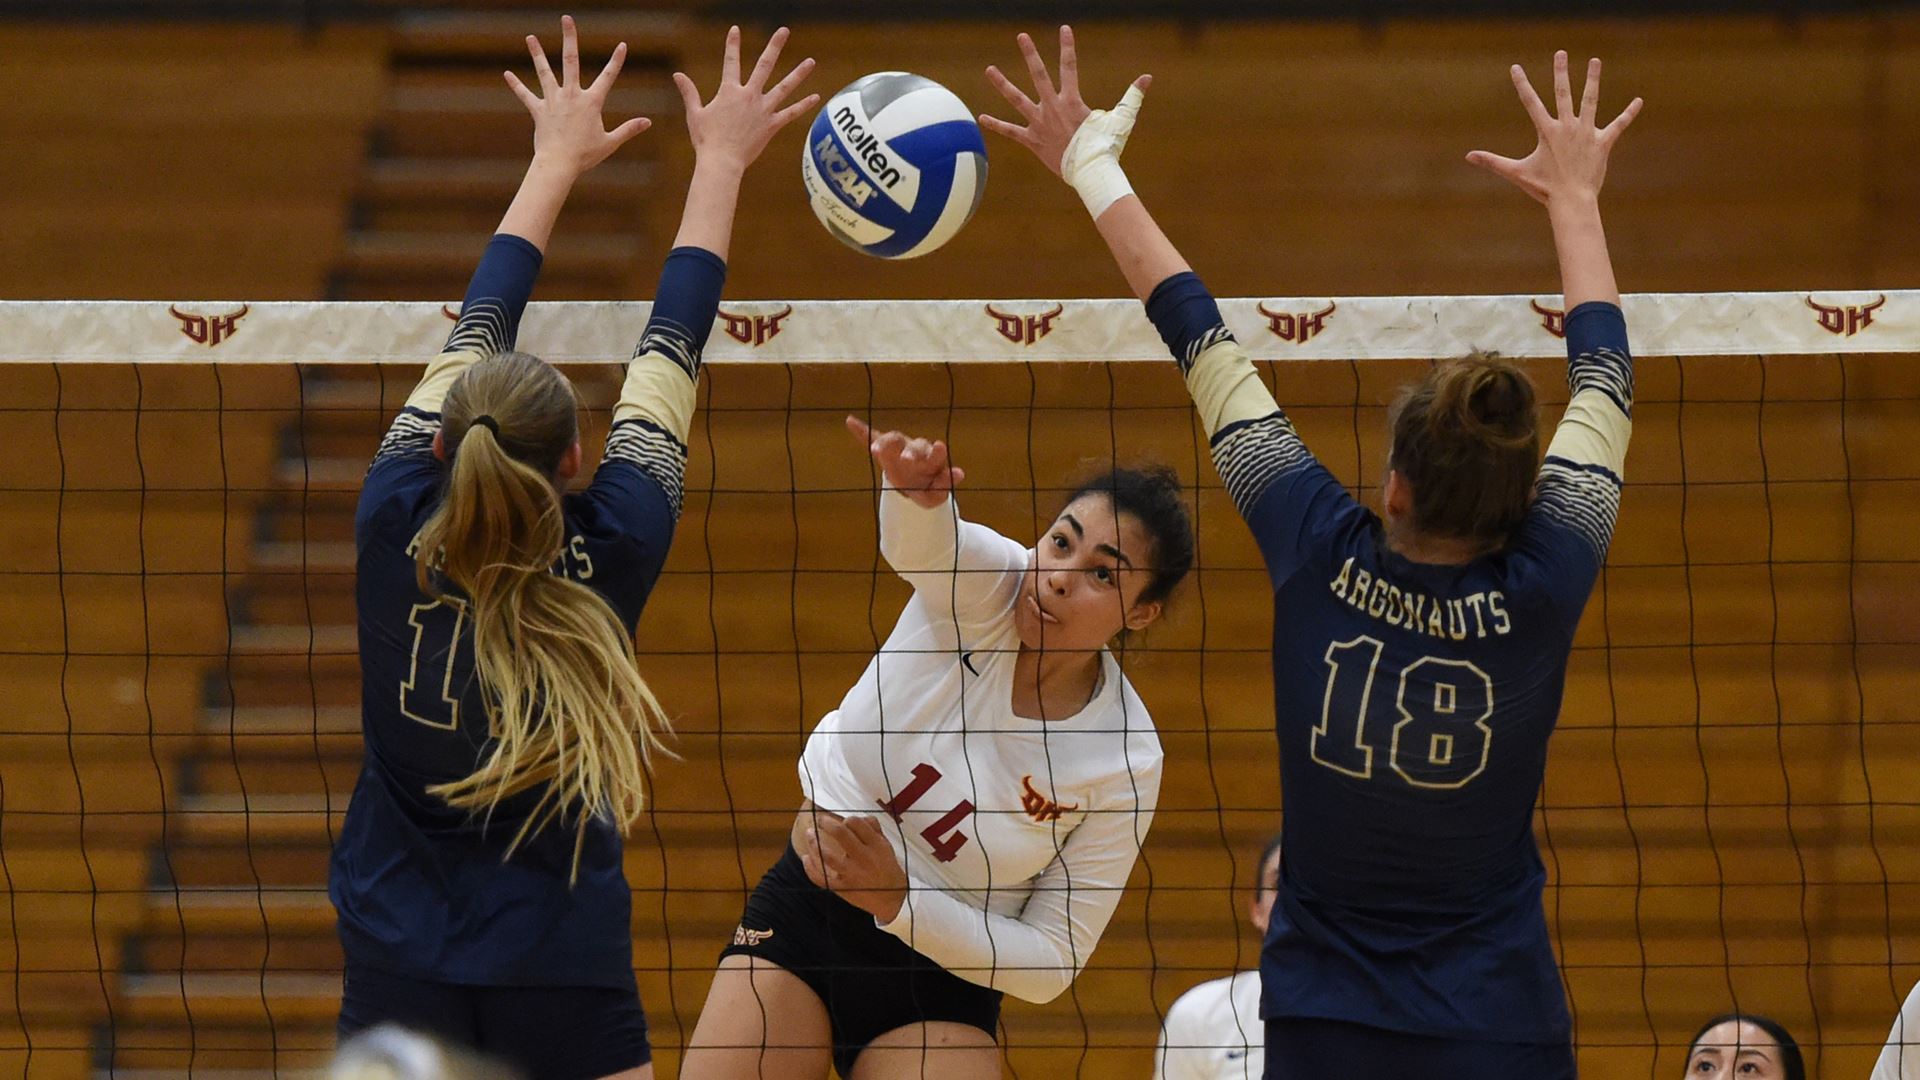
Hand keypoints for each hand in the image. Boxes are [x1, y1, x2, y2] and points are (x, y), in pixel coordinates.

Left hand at [506, 16, 650, 177]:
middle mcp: (572, 95)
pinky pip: (525, 95)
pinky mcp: (539, 110)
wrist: (559, 164)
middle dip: (570, 38)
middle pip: (571, 61)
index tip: (622, 45)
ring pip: (544, 72)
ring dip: (537, 54)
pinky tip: (507, 73)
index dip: (616, 61)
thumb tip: (648, 122)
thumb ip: (629, 129)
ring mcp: (553, 101)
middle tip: (567, 19)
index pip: (608, 77)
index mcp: (591, 102)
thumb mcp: (611, 142)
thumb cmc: (585, 155)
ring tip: (530, 37)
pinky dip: (516, 85)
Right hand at [674, 26, 817, 175]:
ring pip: (784, 87)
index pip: (731, 62)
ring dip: (798, 74)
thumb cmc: (706, 140)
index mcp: (729, 92)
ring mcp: (763, 110)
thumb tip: (677, 75)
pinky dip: (803, 105)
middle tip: (784, 31)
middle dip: (774, 46)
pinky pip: (791, 113)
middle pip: (764, 66)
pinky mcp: (772, 125)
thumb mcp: (695, 114)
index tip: (735, 29)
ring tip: (811, 61)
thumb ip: (689, 92)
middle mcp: (749, 96)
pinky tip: (816, 97)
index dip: (732, 44)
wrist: (721, 162)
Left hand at [798, 811, 907, 923]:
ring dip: (814, 842)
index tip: (842, 821)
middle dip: (826, 823)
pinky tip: (806, 857)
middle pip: (840, 834)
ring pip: (826, 855)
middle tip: (821, 820)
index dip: (846, 819)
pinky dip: (810, 867)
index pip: (856, 824)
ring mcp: (851, 874)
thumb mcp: (887, 847)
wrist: (892, 900)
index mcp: (876, 846)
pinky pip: (821, 878)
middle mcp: (863, 858)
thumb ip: (874, 829)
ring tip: (809, 834)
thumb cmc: (888, 871)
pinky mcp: (842, 888)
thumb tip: (861, 816)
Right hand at [846, 415, 964, 508]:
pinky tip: (850, 421)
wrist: (910, 485)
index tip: (941, 446)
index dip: (938, 452)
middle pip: (914, 446)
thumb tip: (961, 472)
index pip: (935, 454)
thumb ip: (945, 484)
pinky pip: (870, 438)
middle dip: (911, 453)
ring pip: (893, 441)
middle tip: (907, 460)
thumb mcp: (935, 493)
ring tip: (875, 449)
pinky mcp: (882, 450)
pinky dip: (861, 431)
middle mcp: (915, 449)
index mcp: (931, 459)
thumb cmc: (926, 487)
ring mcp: (898, 448)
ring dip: (884, 444)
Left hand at [980, 25, 1150, 178]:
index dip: (1067, 46)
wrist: (1090, 173)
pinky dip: (996, 125)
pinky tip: (981, 117)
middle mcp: (1052, 108)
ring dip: (1002, 83)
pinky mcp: (1032, 140)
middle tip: (1021, 36)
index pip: (1069, 66)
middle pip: (1038, 75)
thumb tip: (1147, 78)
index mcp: (1072, 100)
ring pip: (1017, 99)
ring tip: (989, 70)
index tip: (1064, 29)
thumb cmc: (1108, 146)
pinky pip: (1010, 131)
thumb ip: (1132, 96)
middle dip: (1030, 54)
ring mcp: (1039, 123)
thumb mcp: (1122, 119)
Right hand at [1467, 51, 1641, 206]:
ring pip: (1591, 101)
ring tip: (1594, 61)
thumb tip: (1468, 156)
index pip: (1531, 103)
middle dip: (1561, 72)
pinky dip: (1629, 114)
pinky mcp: (1603, 143)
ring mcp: (1586, 133)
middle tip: (1560, 54)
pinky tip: (1638, 101)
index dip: (1522, 84)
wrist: (1571, 201)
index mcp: (1547, 132)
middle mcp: (1567, 127)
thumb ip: (1493, 161)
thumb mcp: (1516, 172)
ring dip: (1593, 80)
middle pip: (1563, 94)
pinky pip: (1618, 125)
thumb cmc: (1543, 188)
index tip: (1515, 68)